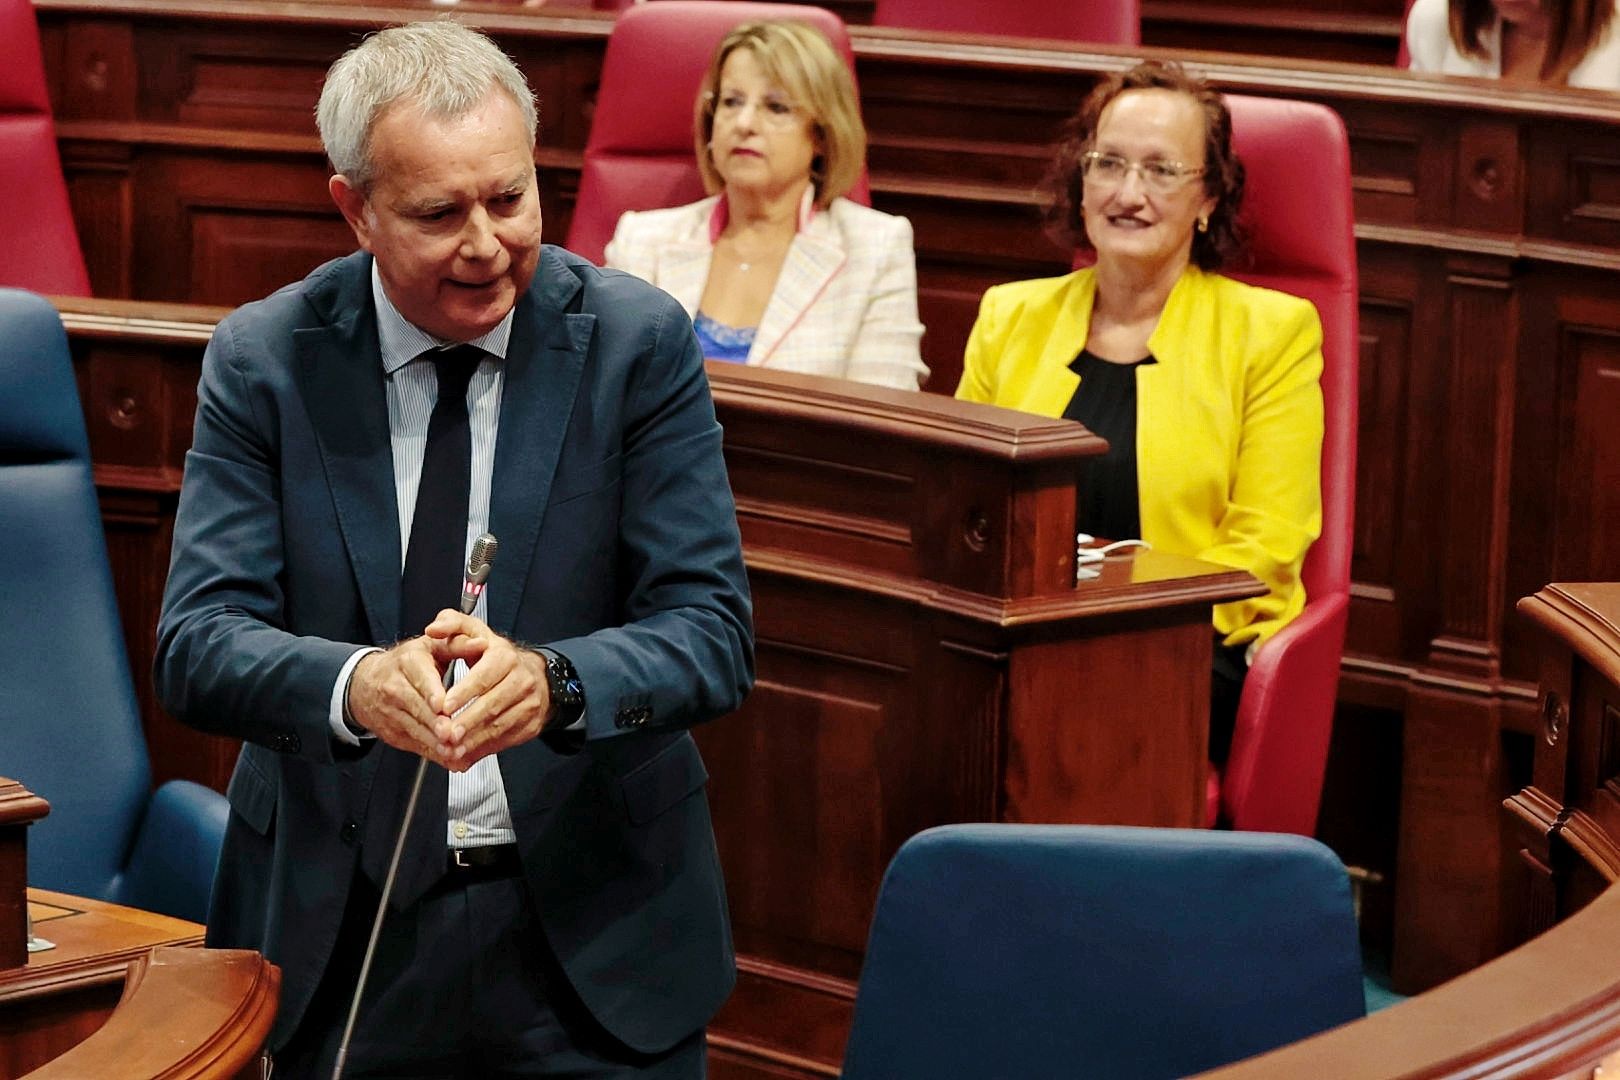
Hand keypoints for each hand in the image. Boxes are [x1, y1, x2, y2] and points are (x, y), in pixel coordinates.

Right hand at [346, 638, 454, 764]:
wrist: (365, 684)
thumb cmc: (407, 663)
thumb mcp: (431, 645)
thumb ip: (458, 644)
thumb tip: (481, 643)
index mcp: (408, 662)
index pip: (421, 678)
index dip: (431, 692)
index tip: (442, 705)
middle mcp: (396, 687)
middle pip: (417, 708)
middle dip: (435, 723)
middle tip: (452, 734)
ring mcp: (392, 712)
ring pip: (415, 729)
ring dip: (434, 743)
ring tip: (453, 751)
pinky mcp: (393, 732)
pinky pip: (414, 744)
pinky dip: (432, 753)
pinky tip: (448, 759)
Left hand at [423, 610, 552, 768]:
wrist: (535, 675)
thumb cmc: (496, 657)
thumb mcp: (475, 632)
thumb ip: (451, 625)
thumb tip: (433, 628)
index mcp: (505, 657)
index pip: (483, 676)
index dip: (463, 693)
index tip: (444, 706)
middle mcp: (522, 679)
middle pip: (491, 704)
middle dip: (466, 721)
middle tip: (445, 733)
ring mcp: (530, 703)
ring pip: (499, 724)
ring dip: (474, 739)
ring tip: (451, 748)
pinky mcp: (531, 723)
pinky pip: (506, 738)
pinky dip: (484, 748)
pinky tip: (466, 753)